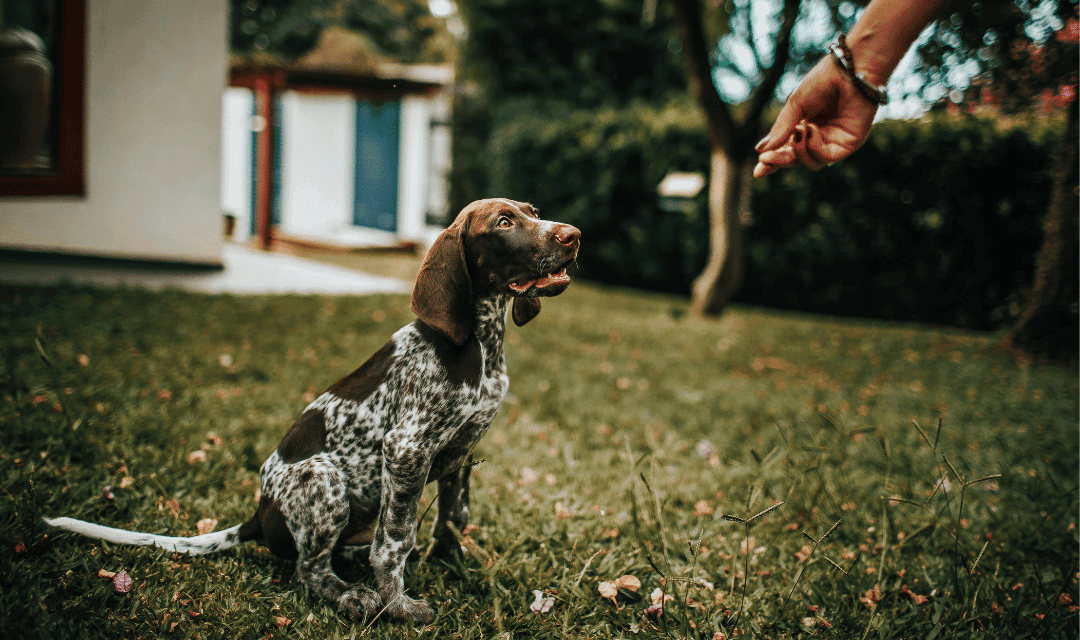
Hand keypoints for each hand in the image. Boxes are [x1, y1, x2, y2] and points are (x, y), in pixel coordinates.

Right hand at [753, 55, 879, 177]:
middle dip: (780, 161)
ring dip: (798, 151)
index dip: (774, 161)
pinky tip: (812, 129)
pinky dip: (813, 146)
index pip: (788, 150)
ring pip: (811, 163)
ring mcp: (835, 142)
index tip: (758, 171)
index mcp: (806, 126)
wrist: (848, 70)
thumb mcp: (795, 105)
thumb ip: (781, 129)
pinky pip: (825, 158)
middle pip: (798, 160)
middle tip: (765, 159)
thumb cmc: (823, 81)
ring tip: (799, 130)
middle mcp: (821, 137)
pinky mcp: (849, 144)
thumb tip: (760, 150)